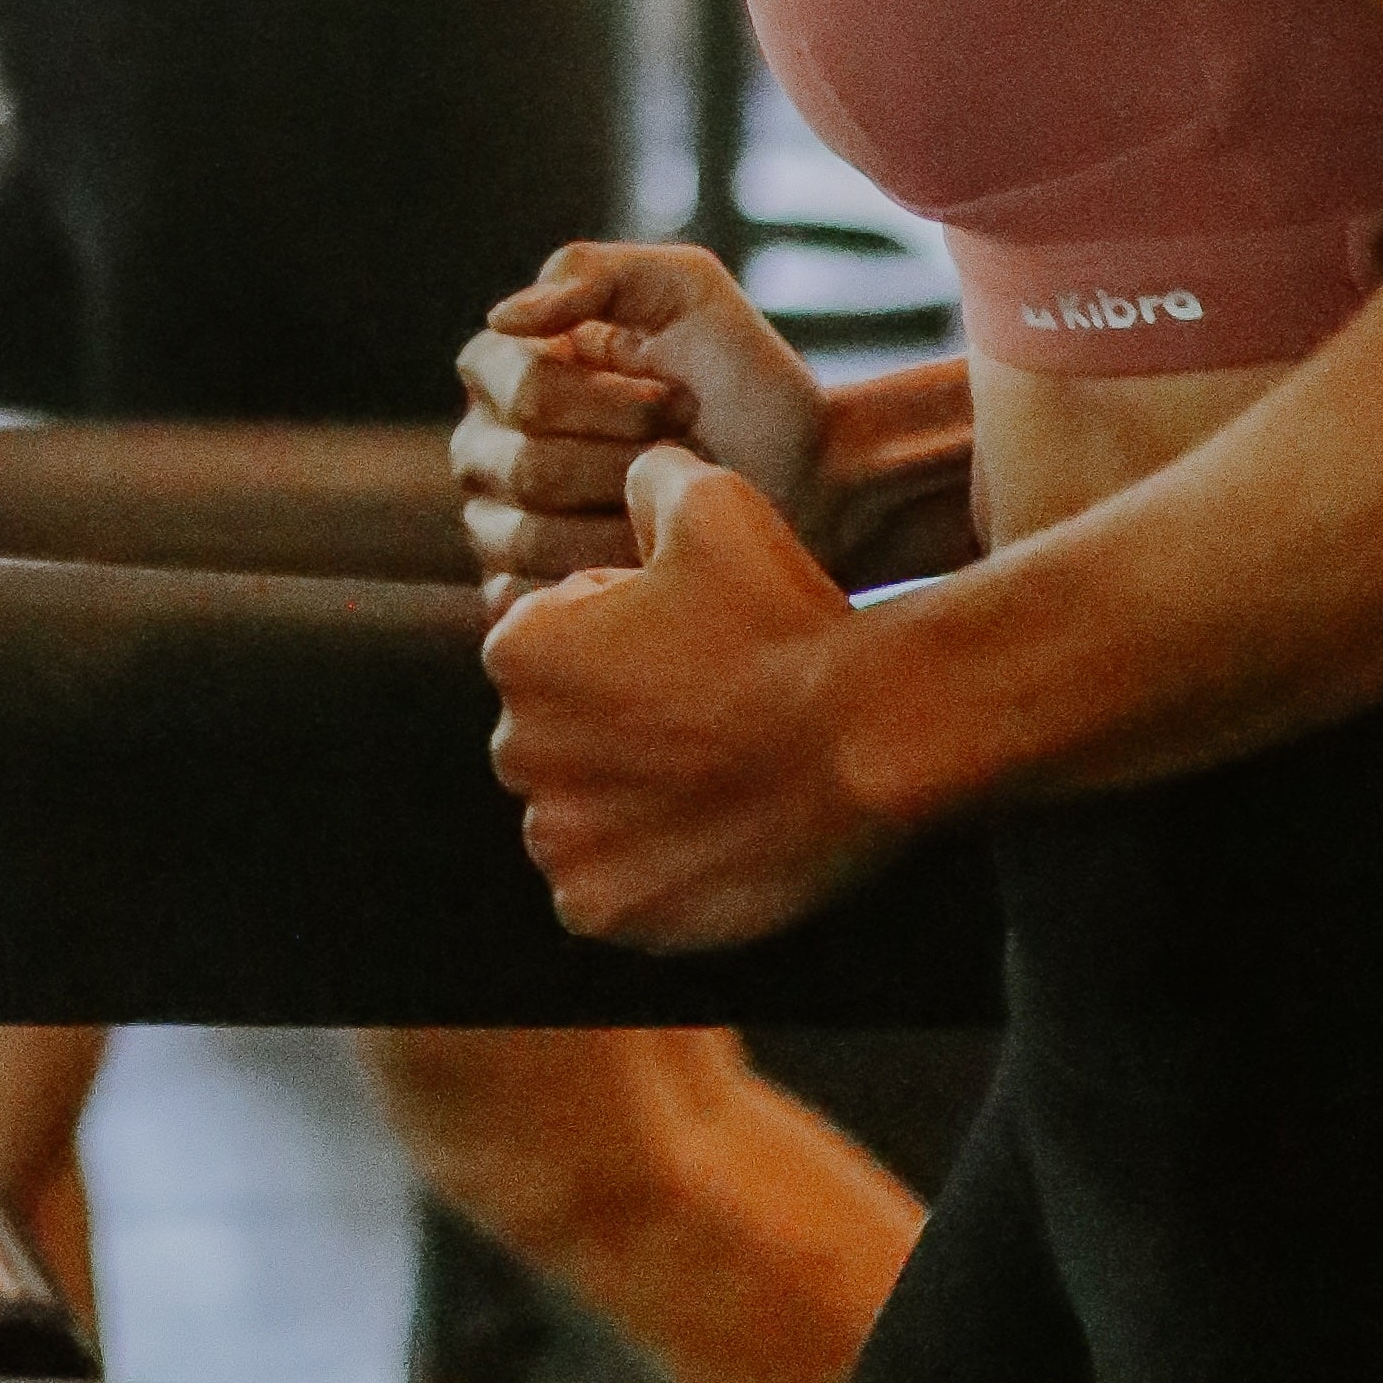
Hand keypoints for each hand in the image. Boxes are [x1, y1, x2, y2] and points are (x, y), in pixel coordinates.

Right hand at [451, 235, 825, 599]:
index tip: (676, 398)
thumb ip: (590, 273)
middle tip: (682, 454)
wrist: (810, 482)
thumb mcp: (687, 290)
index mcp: (510, 366)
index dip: (603, 401)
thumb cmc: (747, 379)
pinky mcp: (526, 592)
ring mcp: (499, 522)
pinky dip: (596, 582)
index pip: (517, 388)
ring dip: (620, 524)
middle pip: (521, 467)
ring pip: (524, 537)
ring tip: (669, 507)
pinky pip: (525, 598)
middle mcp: (488, 442)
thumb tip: (502, 318)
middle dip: (623, 463)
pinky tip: (644, 561)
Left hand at [482, 443, 879, 947]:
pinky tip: (708, 833)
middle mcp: (517, 750)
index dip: (620, 630)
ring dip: (623, 795)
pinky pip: (605, 886)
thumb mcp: (714, 505)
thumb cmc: (783, 617)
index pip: (547, 637)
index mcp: (519, 652)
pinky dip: (645, 868)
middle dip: (610, 717)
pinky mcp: (607, 911)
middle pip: (554, 728)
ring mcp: (561, 842)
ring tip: (715, 772)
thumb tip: (632, 471)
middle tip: (708, 707)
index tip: (690, 639)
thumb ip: (650, 477)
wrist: (864, 739)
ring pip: (576, 809)